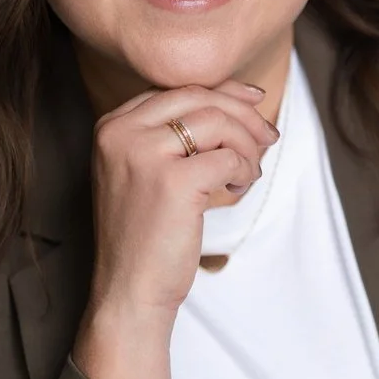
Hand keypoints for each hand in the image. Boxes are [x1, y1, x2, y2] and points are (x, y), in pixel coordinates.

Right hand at [85, 80, 276, 319]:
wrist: (128, 287)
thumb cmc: (143, 232)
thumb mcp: (147, 170)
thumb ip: (176, 131)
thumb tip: (240, 94)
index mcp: (110, 127)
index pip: (176, 91)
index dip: (223, 93)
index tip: (254, 103)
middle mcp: (120, 133)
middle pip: (199, 98)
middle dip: (244, 115)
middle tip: (268, 138)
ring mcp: (142, 154)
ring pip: (217, 122)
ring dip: (247, 145)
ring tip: (248, 171)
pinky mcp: (171, 181)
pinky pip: (228, 158)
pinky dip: (244, 170)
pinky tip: (238, 187)